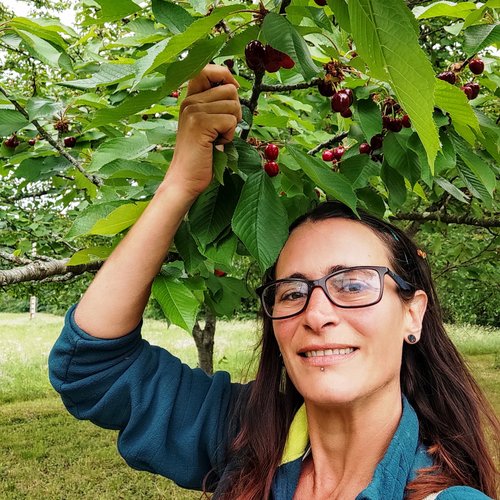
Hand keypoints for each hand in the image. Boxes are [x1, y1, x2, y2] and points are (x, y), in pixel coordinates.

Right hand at [163, 65, 241, 199]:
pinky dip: (229, 136)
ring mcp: (193, 111)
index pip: (208, 69)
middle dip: (235, 110)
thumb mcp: (205, 125)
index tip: (231, 91)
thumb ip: (214, 105)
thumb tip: (234, 86)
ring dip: (232, 126)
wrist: (184, 179)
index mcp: (189, 99)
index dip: (226, 76)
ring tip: (216, 139)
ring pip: (233, 105)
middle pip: (230, 89)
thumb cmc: (200, 156)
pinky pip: (231, 121)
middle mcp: (189, 101)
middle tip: (221, 129)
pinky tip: (216, 145)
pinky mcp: (200, 124)